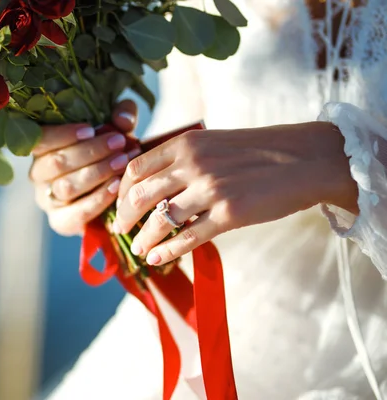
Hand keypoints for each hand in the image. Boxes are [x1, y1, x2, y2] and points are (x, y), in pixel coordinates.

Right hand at [31, 100, 139, 235]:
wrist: (114, 192)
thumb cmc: (109, 152)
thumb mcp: (115, 127)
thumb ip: (120, 116)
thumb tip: (123, 121)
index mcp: (41, 148)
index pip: (40, 140)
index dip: (63, 135)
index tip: (90, 129)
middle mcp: (38, 175)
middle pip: (56, 163)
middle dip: (90, 152)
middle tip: (119, 143)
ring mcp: (47, 201)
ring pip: (66, 187)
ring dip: (97, 173)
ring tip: (122, 162)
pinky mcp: (61, 222)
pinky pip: (77, 213)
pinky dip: (99, 199)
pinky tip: (117, 186)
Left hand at [113, 122, 357, 264]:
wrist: (306, 159)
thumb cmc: (259, 151)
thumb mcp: (213, 143)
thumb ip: (182, 159)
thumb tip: (152, 183)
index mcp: (186, 144)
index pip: (135, 168)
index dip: (121, 190)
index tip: (120, 204)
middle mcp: (193, 164)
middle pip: (140, 195)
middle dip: (124, 216)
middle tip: (121, 229)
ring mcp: (210, 190)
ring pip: (160, 220)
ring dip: (143, 238)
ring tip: (138, 249)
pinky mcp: (230, 214)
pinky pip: (188, 238)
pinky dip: (167, 251)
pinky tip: (157, 258)